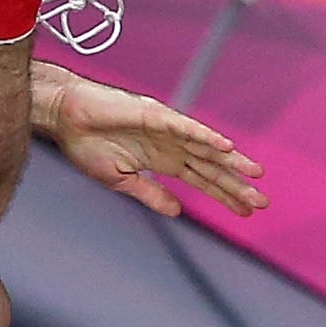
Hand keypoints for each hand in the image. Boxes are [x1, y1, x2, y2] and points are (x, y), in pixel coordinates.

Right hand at [34, 67, 269, 218]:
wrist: (64, 117)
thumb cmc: (86, 144)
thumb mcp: (121, 181)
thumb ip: (151, 194)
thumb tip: (176, 211)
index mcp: (162, 161)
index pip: (201, 181)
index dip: (223, 196)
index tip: (245, 211)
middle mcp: (171, 145)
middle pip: (210, 168)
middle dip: (235, 185)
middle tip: (261, 202)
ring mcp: (166, 130)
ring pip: (206, 148)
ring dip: (231, 161)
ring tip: (255, 174)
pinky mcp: (155, 115)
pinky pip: (186, 128)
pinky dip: (206, 137)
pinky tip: (225, 147)